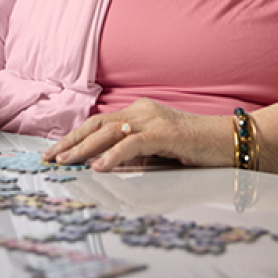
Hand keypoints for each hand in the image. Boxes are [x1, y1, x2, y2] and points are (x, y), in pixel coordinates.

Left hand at [42, 98, 232, 171]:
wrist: (229, 142)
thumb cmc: (195, 150)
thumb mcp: (157, 153)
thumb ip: (132, 155)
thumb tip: (103, 165)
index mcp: (138, 112)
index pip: (98, 124)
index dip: (73, 138)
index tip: (54, 153)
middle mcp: (141, 110)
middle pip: (96, 124)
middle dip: (69, 142)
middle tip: (48, 158)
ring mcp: (152, 119)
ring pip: (108, 132)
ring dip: (83, 149)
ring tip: (64, 163)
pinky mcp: (165, 133)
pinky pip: (133, 143)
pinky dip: (113, 155)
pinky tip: (98, 167)